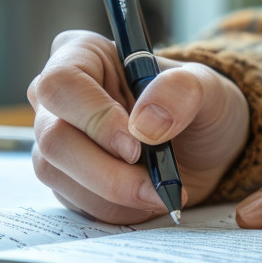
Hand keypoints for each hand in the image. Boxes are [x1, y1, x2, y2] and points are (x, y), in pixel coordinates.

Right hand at [27, 30, 249, 223]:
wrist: (205, 145)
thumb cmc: (198, 104)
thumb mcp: (207, 87)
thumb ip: (182, 92)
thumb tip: (145, 125)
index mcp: (83, 55)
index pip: (62, 84)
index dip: (94, 118)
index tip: (136, 145)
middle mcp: (59, 97)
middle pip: (53, 138)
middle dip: (106, 170)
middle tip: (153, 183)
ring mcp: (58, 140)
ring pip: (57, 175)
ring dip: (114, 194)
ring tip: (160, 190)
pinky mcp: (66, 179)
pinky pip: (77, 202)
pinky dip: (118, 208)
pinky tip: (148, 197)